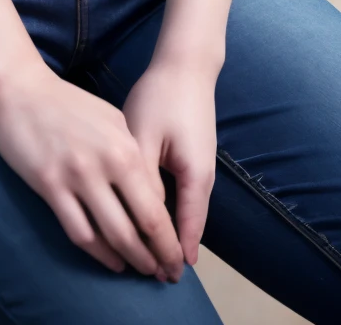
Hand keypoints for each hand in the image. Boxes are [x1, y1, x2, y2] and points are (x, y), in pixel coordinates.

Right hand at [0, 64, 184, 280]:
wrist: (20, 88)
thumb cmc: (67, 103)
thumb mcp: (110, 119)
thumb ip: (130, 152)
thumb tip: (149, 190)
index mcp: (126, 145)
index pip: (158, 201)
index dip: (170, 234)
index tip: (177, 253)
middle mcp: (107, 163)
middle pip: (144, 222)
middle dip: (160, 254)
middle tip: (167, 274)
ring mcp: (77, 176)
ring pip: (114, 234)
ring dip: (133, 259)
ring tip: (143, 271)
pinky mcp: (50, 186)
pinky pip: (80, 232)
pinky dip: (99, 254)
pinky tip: (111, 261)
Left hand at [121, 60, 218, 265]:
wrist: (185, 64)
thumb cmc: (161, 97)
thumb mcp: (143, 136)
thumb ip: (140, 177)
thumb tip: (136, 214)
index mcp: (195, 176)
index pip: (186, 229)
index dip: (172, 254)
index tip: (160, 277)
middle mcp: (204, 177)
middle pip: (188, 225)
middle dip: (171, 249)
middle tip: (154, 276)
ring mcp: (201, 167)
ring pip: (186, 211)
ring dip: (170, 231)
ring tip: (153, 256)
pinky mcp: (193, 157)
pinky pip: (184, 195)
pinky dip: (171, 211)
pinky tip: (155, 218)